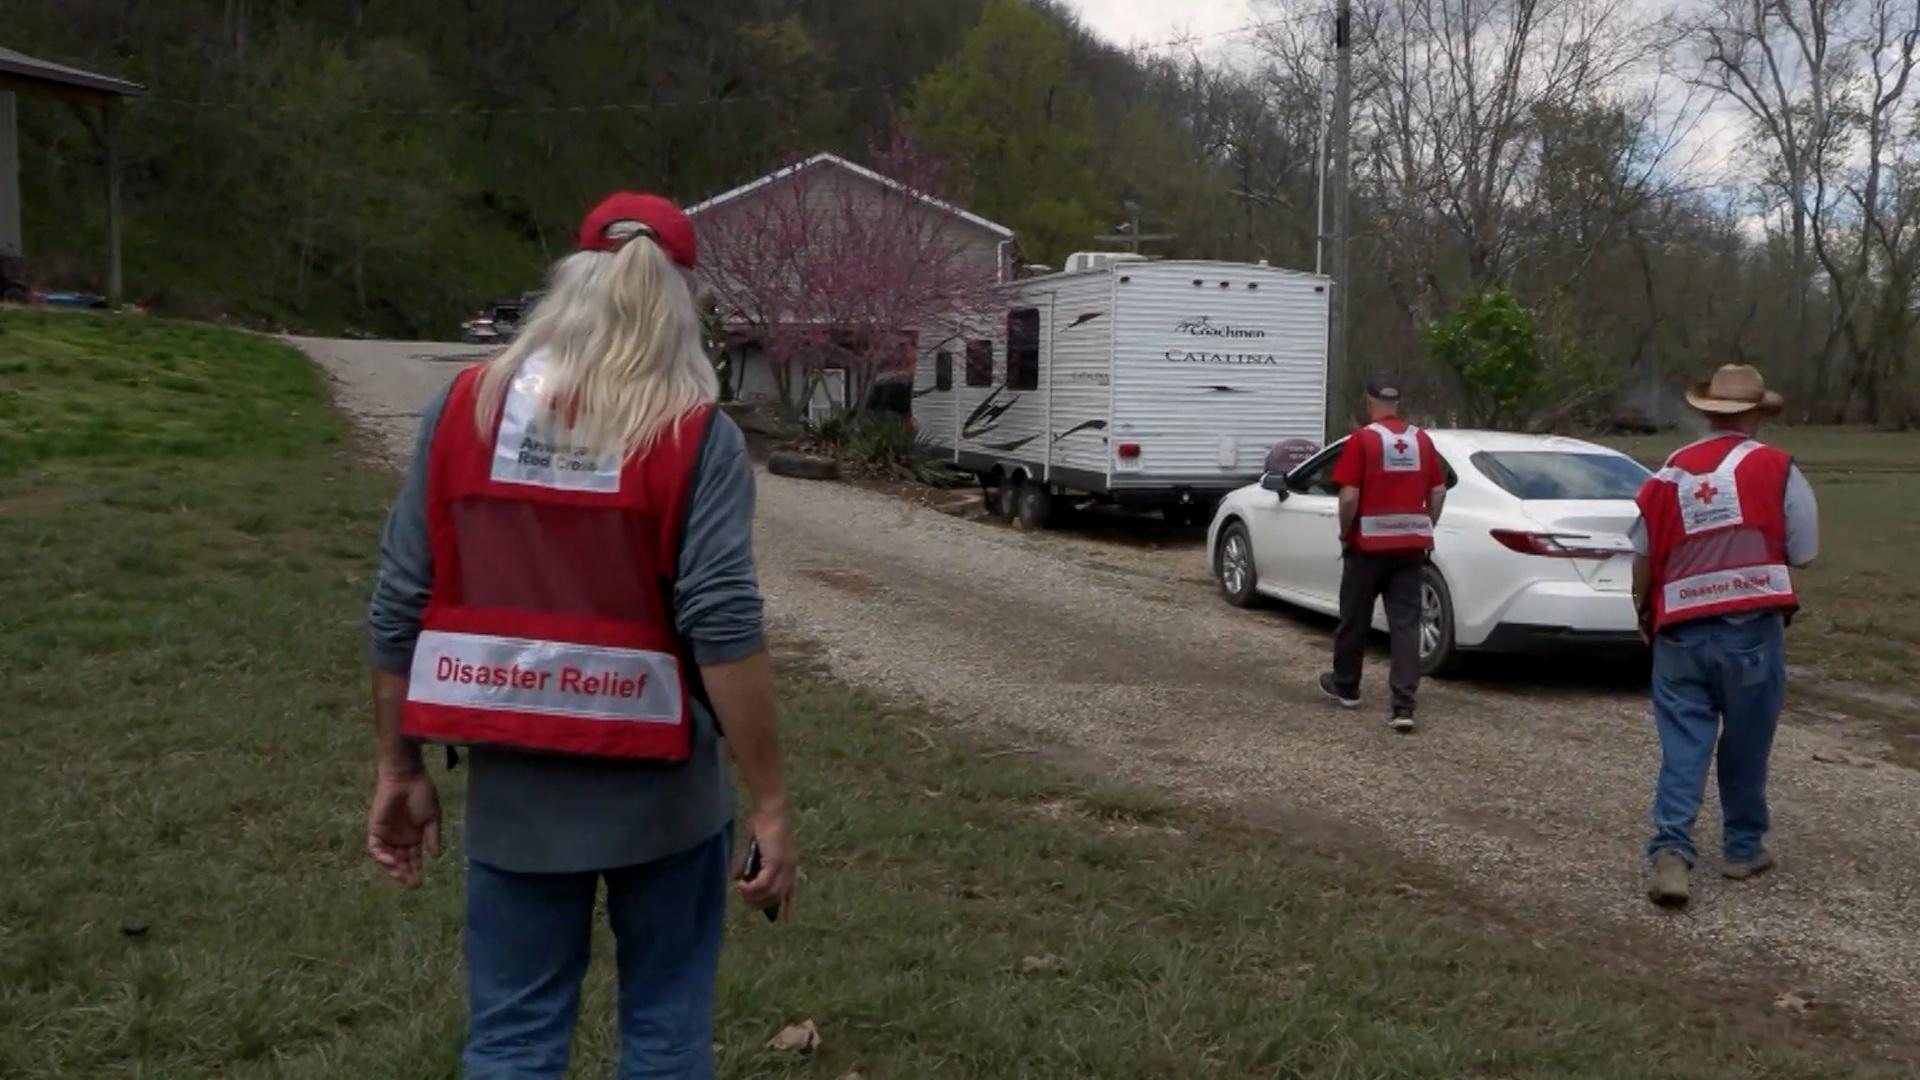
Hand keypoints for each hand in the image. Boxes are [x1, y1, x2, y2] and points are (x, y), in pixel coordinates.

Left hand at [367, 770, 439, 887]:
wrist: (407, 778)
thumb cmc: (422, 795)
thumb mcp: (433, 818)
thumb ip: (433, 837)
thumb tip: (435, 857)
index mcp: (414, 838)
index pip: (413, 860)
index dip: (415, 871)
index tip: (419, 882)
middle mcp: (399, 839)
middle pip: (400, 862)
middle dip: (404, 874)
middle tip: (410, 883)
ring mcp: (387, 835)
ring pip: (386, 858)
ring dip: (392, 868)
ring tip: (401, 874)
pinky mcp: (375, 829)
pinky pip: (375, 847)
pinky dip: (381, 856)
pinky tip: (391, 861)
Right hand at [738, 806, 796, 917]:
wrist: (770, 809)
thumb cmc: (761, 823)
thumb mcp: (754, 848)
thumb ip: (747, 865)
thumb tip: (737, 879)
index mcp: (789, 864)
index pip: (791, 890)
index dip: (788, 906)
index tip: (787, 919)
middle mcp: (790, 868)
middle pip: (777, 897)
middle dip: (760, 903)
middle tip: (745, 898)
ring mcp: (785, 866)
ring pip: (770, 894)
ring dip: (753, 896)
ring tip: (741, 891)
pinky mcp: (776, 862)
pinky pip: (764, 884)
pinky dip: (751, 888)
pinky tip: (741, 885)